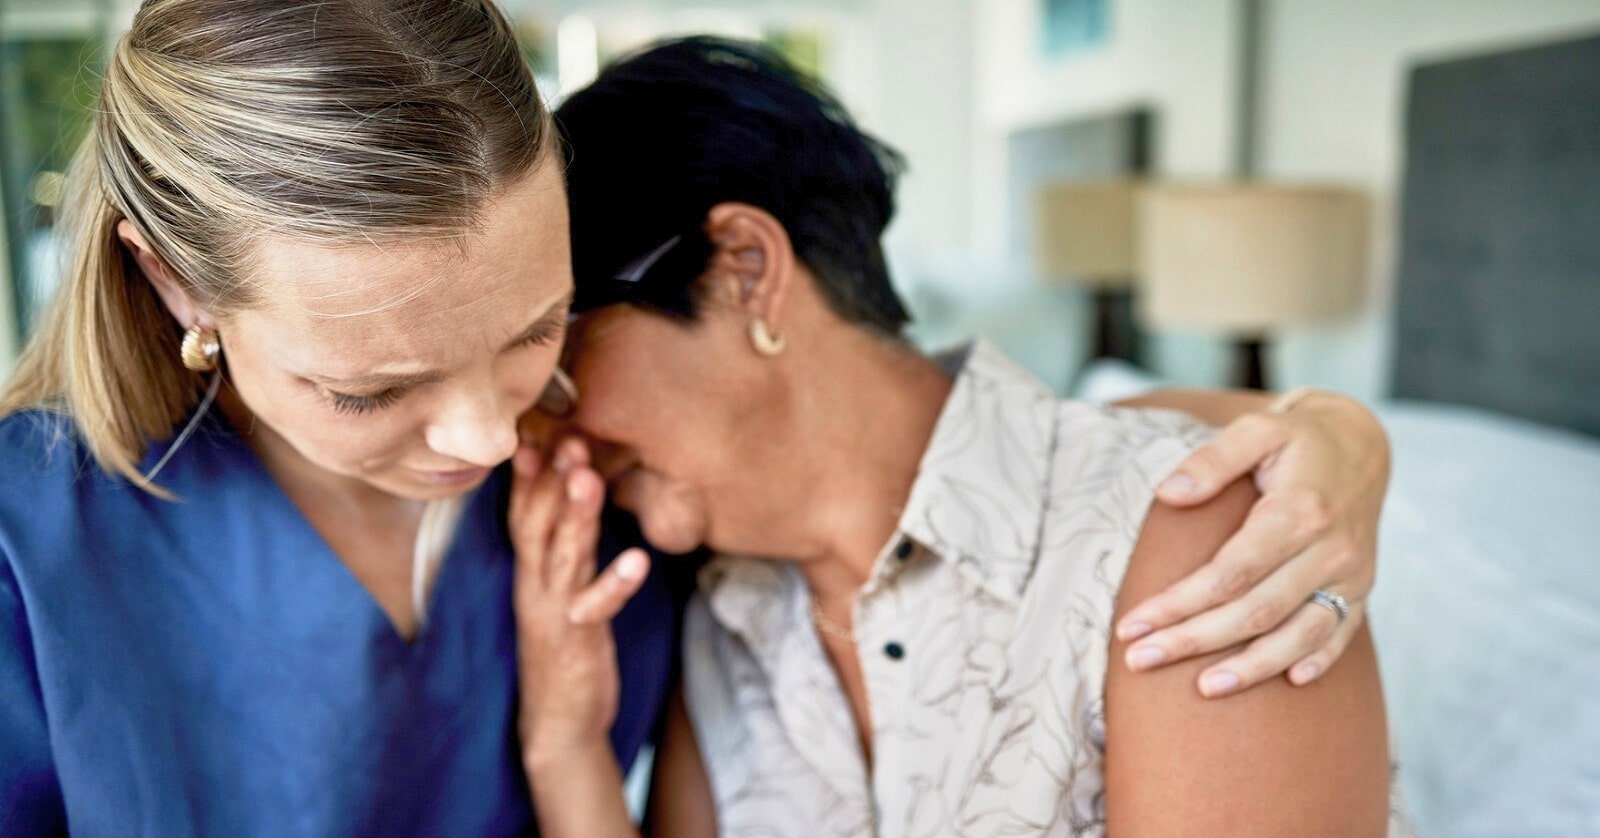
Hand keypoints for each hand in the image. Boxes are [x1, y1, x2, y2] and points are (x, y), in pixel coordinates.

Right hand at [510, 436, 650, 762]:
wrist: (559, 722)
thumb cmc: (566, 648)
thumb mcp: (561, 589)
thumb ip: (565, 546)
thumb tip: (577, 497)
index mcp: (531, 571)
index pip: (522, 513)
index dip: (528, 473)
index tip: (535, 430)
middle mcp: (535, 586)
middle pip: (537, 525)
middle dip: (551, 480)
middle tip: (569, 438)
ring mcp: (553, 612)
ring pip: (562, 557)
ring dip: (575, 517)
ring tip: (588, 479)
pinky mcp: (577, 641)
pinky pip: (596, 608)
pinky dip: (615, 584)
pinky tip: (637, 562)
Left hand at [1116, 391, 1387, 696]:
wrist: (1361, 444)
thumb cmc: (1296, 438)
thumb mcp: (1255, 430)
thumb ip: (1211, 459)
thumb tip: (1168, 493)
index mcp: (1299, 511)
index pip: (1230, 572)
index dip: (1179, 603)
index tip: (1133, 624)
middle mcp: (1330, 549)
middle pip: (1257, 610)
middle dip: (1195, 640)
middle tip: (1141, 659)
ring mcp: (1351, 573)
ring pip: (1300, 633)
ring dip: (1252, 667)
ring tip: (1203, 689)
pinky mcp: (1362, 587)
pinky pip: (1342, 634)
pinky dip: (1317, 660)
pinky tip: (1287, 683)